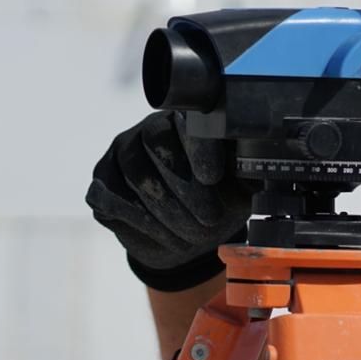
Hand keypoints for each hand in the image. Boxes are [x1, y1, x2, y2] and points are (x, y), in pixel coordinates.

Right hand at [85, 111, 252, 290]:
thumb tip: (259, 163)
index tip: (213, 177)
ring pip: (135, 173)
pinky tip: (164, 237)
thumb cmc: (218, 204)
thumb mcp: (241, 189)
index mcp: (185, 121)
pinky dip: (138, 219)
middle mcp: (148, 130)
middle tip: (209, 219)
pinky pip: (108, 196)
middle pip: (156, 144)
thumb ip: (247, 172)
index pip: (185, 119)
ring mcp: (120, 155)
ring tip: (192, 235)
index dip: (198, 146)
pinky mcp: (100, 185)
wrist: (188, 240)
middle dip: (184, 186)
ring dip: (166, 210)